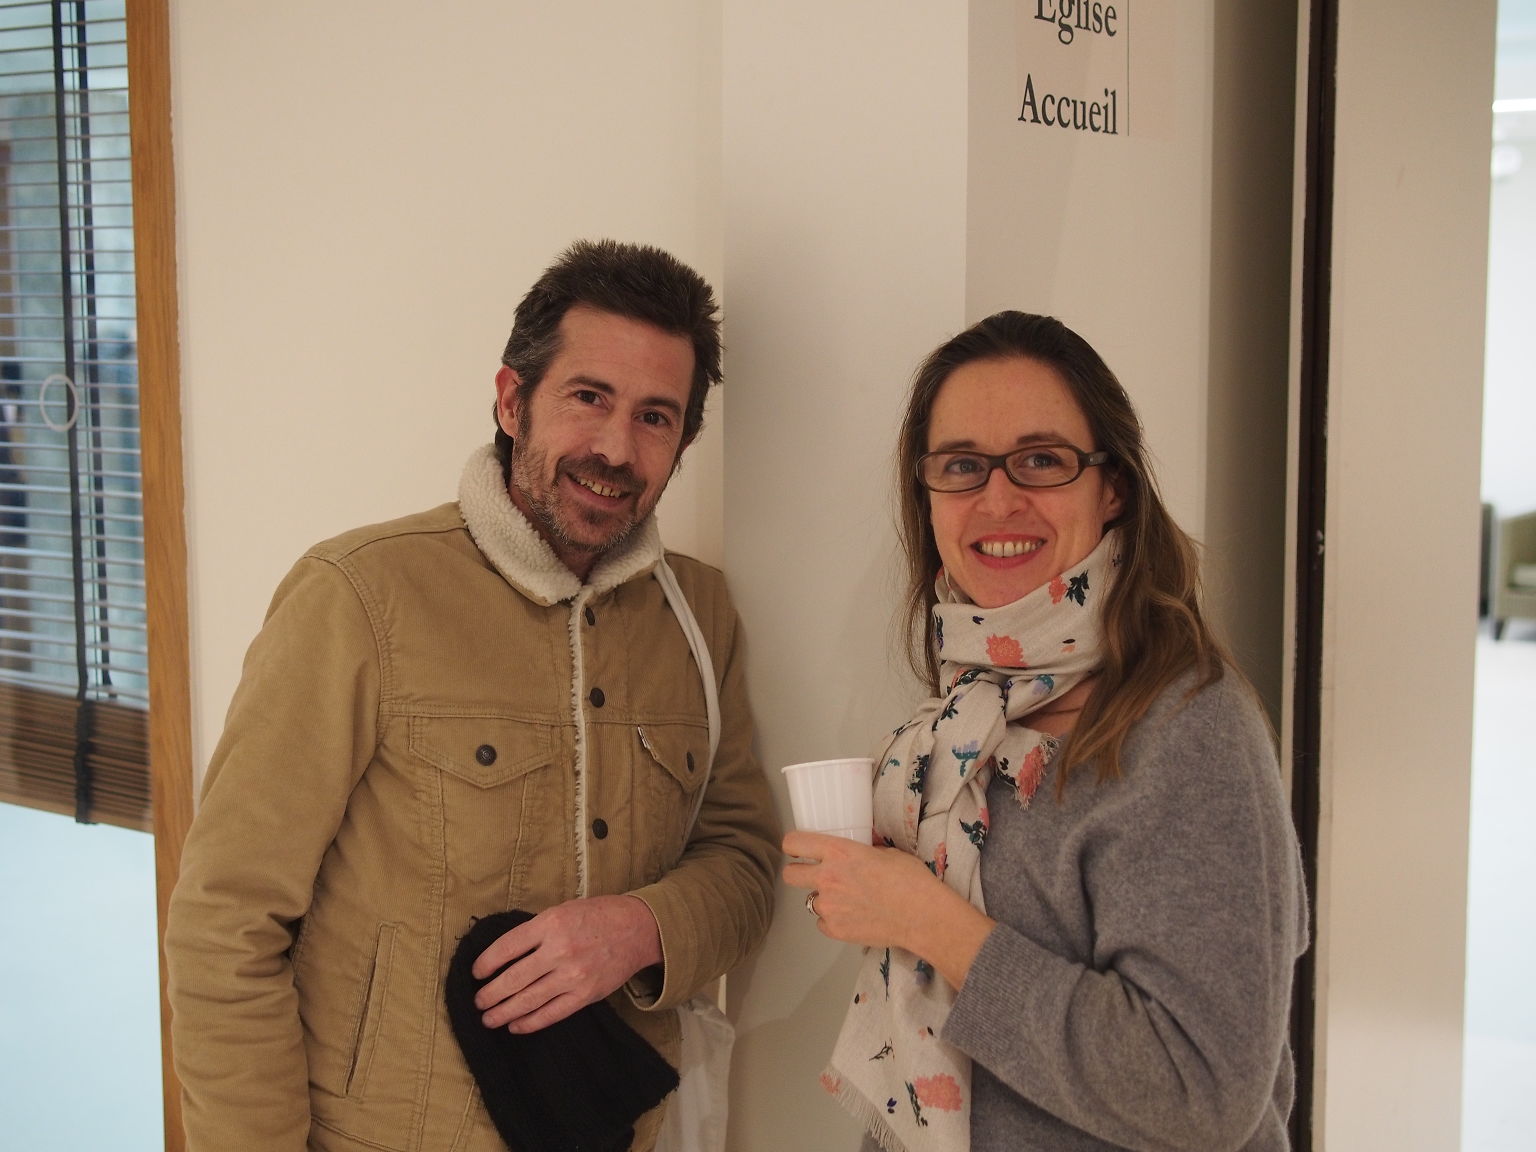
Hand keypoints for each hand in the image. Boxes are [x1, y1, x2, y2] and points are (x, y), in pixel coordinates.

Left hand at [471, 895, 662, 1033]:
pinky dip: (530, 1023)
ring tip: (488, 1019)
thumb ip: (536, 930)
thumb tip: (503, 954)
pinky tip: (515, 1026)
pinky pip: (551, 1014)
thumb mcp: (563, 910)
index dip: (486, 963)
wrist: (637, 929)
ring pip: (528, 1000)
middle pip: (513, 978)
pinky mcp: (586, 995)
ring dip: (503, 1012)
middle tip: (478, 1001)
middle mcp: (560, 950)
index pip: (507, 947)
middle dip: (490, 994)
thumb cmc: (597, 916)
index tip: (476, 973)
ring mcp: (573, 975)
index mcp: (551, 923)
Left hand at [782, 830, 993, 987]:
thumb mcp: (887, 852)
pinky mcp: (834, 929)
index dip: (793, 845)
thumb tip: (862, 848)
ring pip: (810, 901)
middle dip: (797, 873)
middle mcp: (827, 878)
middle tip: (812, 875)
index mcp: (838, 852)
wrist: (922, 916)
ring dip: (824, 899)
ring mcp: (828, 906)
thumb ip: (864, 851)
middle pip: (789, 875)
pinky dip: (834, 920)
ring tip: (848, 901)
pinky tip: (854, 917)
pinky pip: (823, 922)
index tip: (797, 849)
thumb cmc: (911, 880)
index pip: (794, 843)